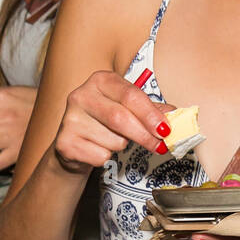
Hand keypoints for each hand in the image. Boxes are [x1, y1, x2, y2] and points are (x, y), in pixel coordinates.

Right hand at [51, 71, 173, 175]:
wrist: (75, 143)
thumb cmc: (107, 122)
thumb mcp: (130, 109)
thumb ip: (153, 110)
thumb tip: (176, 115)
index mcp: (101, 80)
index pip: (131, 95)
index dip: (151, 114)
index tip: (166, 129)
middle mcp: (81, 95)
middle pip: (120, 118)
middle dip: (145, 135)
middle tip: (160, 145)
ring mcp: (69, 118)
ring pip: (112, 140)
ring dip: (123, 146)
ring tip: (115, 140)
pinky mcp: (64, 142)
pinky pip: (99, 156)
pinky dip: (107, 158)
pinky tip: (98, 148)